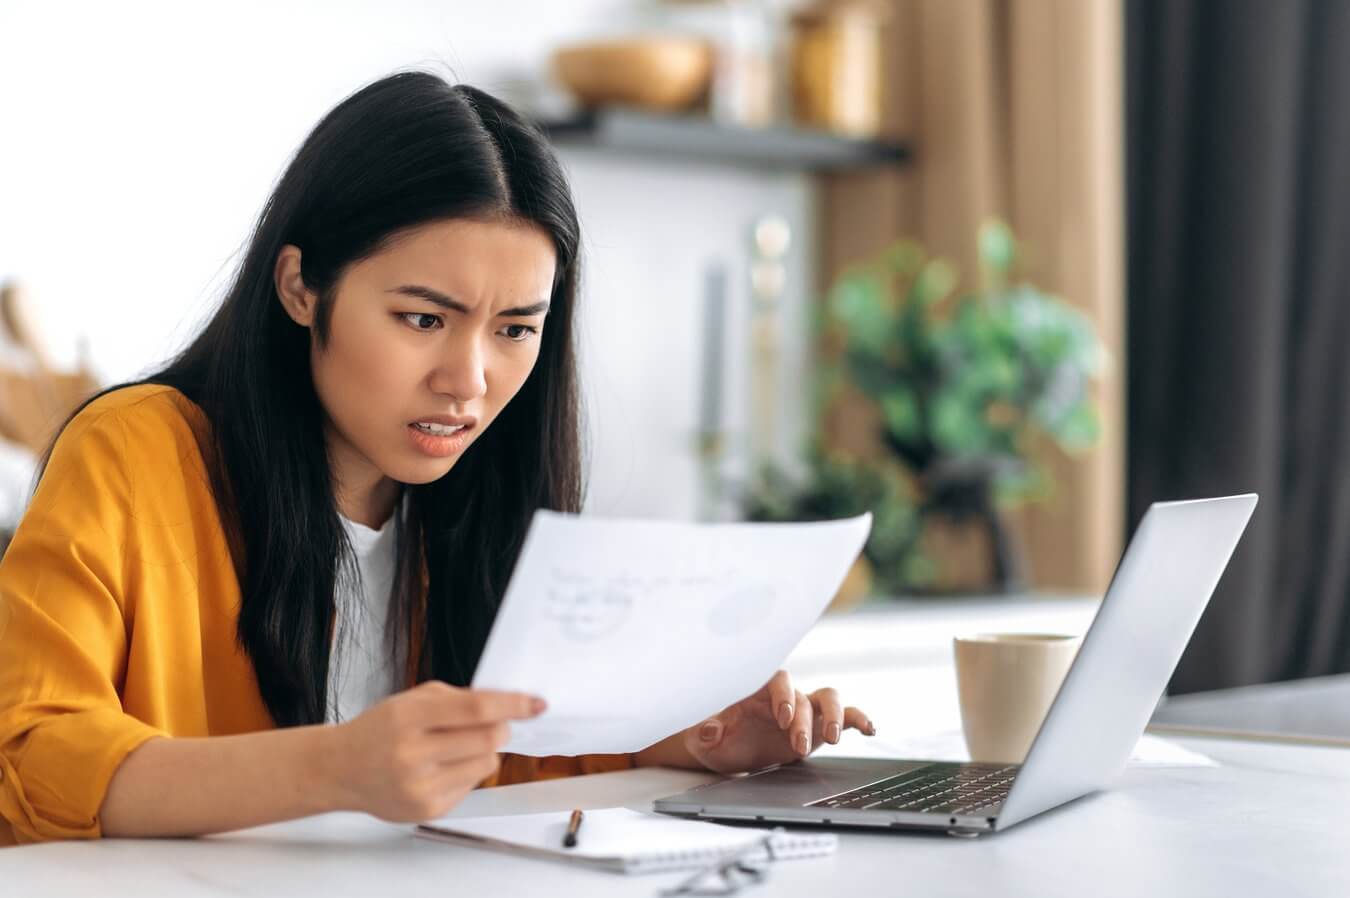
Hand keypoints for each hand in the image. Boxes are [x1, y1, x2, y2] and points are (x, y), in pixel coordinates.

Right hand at [321, 680, 544, 821]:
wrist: (342, 769)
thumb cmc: (380, 729)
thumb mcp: (411, 700)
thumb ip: (458, 698)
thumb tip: (506, 704)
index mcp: (408, 717)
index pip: (476, 709)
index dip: (512, 704)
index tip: (535, 703)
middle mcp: (412, 754)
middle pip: (488, 739)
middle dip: (502, 728)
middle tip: (495, 724)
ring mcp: (419, 786)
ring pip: (486, 764)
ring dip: (484, 751)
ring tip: (456, 748)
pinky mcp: (427, 810)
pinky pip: (472, 786)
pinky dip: (467, 772)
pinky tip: (441, 768)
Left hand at [681, 670, 874, 774]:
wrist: (725, 751)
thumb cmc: (714, 739)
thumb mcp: (703, 739)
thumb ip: (705, 733)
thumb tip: (710, 728)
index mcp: (756, 691)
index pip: (776, 679)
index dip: (783, 695)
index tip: (783, 717)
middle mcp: (784, 696)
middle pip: (804, 694)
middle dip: (805, 720)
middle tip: (799, 745)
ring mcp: (804, 710)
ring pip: (828, 698)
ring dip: (835, 716)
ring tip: (834, 739)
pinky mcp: (818, 727)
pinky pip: (844, 716)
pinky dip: (858, 719)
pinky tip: (870, 729)